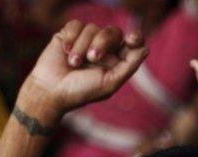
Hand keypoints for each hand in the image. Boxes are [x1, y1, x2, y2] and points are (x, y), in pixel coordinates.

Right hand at [25, 20, 148, 114]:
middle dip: (103, 42)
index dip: (135, 37)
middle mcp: (103, 48)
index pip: (131, 42)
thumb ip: (128, 66)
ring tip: (73, 63)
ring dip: (82, 46)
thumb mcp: (109, 83)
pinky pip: (76, 24)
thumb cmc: (81, 91)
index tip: (132, 39)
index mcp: (116, 60)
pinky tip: (65, 52)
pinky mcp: (69, 34)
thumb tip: (145, 49)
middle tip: (92, 58)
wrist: (51, 90)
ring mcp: (86, 40)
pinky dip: (71, 38)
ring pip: (93, 28)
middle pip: (113, 32)